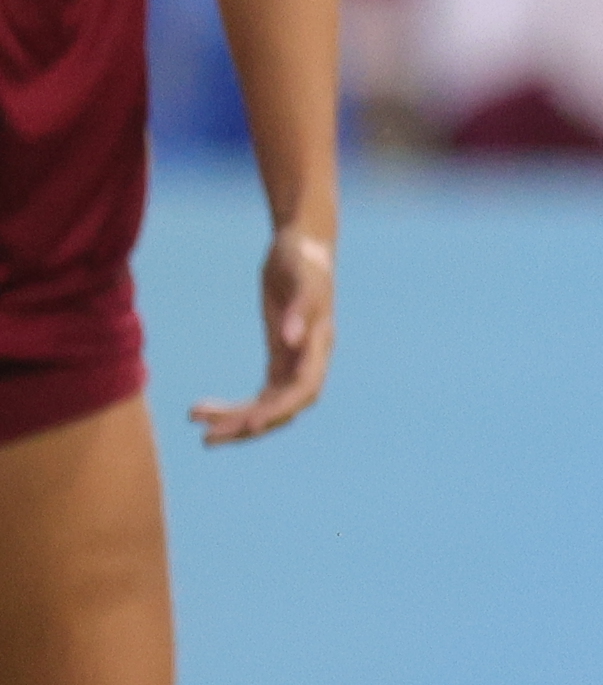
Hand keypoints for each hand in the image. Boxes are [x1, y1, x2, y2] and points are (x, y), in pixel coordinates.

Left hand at [188, 212, 328, 444]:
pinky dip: (235, 406)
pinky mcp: (279, 358)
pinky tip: (203, 410)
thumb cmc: (302, 258)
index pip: (304, 389)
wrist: (302, 246)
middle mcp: (310, 360)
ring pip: (270, 406)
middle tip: (209, 438)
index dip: (279, 409)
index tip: (249, 424)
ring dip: (238, 422)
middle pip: (284, 407)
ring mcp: (295, 361)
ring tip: (200, 430)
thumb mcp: (301, 277)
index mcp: (319, 343)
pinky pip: (259, 394)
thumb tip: (291, 341)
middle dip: (249, 425)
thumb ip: (299, 307)